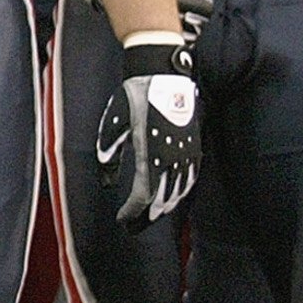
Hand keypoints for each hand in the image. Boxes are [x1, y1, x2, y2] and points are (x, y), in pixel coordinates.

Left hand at [97, 38, 198, 227]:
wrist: (163, 75)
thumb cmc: (134, 98)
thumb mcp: (113, 126)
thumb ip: (109, 156)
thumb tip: (108, 183)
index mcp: (150, 155)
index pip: (143, 197)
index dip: (132, 213)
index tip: (122, 220)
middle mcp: (172, 159)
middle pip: (162, 201)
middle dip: (147, 218)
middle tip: (134, 227)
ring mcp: (187, 153)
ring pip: (179, 192)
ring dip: (164, 207)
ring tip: (151, 216)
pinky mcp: (194, 146)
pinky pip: (190, 178)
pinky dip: (180, 193)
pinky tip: (172, 197)